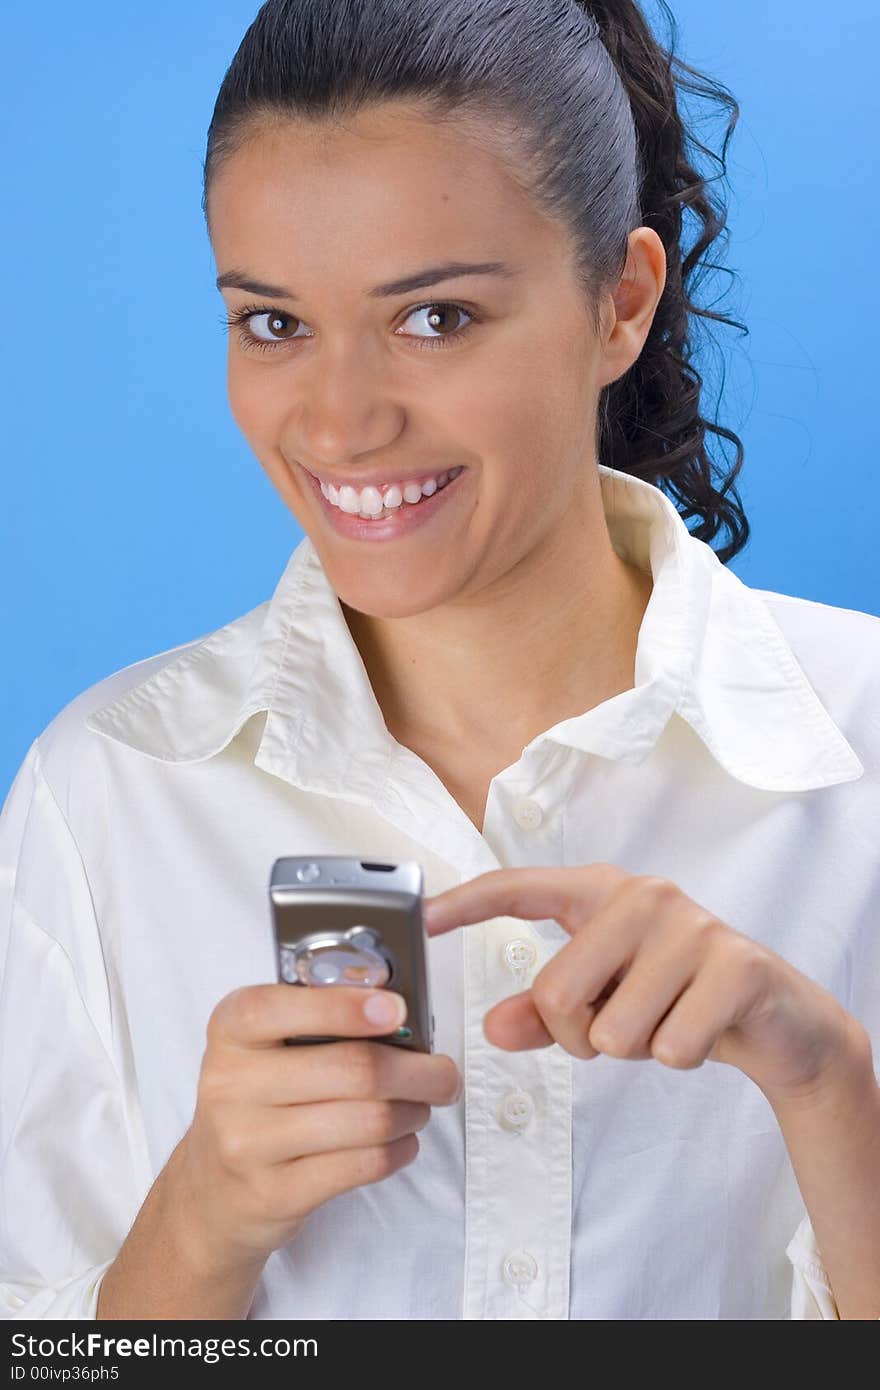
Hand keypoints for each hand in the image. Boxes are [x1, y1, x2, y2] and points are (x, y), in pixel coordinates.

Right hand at [176, 984, 461, 1275]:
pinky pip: (363, 1165)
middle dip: (417, 1071)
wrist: (212, 1191)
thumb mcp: (264, 1047)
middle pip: (353, 1068)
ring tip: (420, 1107)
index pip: (282, 1007)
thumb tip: (398, 1012)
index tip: (397, 1009)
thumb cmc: (257, 1101)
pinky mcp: (274, 1193)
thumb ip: (318, 1020)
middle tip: (444, 1073)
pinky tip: (401, 1141)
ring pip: (367, 1120)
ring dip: (412, 1112)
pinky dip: (399, 1150)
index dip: (346, 1006)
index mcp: (231, 1030)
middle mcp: (229, 1083)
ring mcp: (248, 1143)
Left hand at [424, 864, 856, 1104]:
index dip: (465, 902)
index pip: (518, 888)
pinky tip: (702, 1029)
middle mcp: (642, 895)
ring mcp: (691, 925)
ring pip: (613, 1031)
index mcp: (599, 892)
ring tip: (667, 1019)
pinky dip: (679, 1058)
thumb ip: (544, 1016)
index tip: (421, 918)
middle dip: (582, 1037)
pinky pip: (670, 1048)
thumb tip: (493, 1029)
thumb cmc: (673, 997)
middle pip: (557, 992)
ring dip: (636, 1049)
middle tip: (622, 1024)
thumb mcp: (602, 1003)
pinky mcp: (735, 965)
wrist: (777, 1015)